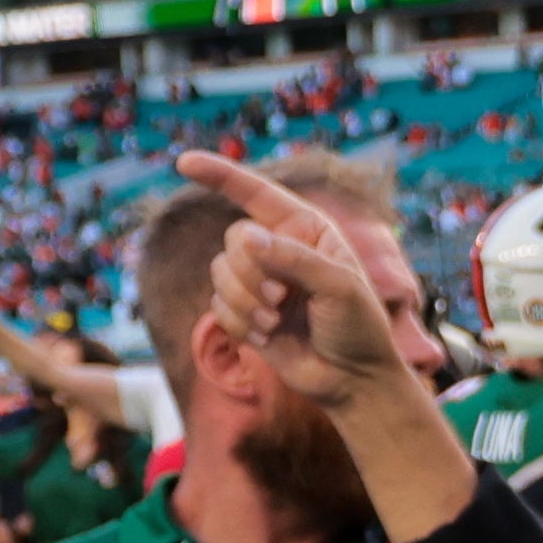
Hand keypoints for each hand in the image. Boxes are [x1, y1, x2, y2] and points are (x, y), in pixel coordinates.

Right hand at [175, 149, 422, 414]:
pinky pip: (218, 306)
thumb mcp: (338, 286)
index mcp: (306, 228)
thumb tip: (246, 237)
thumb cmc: (359, 327)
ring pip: (219, 272)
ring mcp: (260, 281)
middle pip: (234, 239)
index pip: (256, 193)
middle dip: (252, 272)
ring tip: (277, 321)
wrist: (354, 379)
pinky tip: (270, 337)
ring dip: (246, 301)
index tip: (183, 162)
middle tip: (282, 299)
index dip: (220, 176)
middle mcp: (278, 248)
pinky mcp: (246, 313)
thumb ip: (293, 258)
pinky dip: (241, 324)